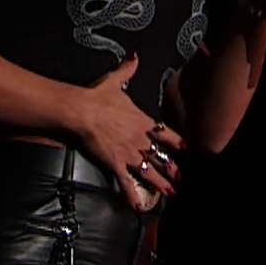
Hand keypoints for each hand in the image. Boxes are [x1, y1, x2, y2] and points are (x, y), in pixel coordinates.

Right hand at [70, 55, 186, 209]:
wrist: (81, 111)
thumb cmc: (97, 97)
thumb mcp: (115, 81)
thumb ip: (128, 70)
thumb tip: (135, 56)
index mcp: (142, 121)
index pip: (165, 133)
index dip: (176, 141)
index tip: (185, 147)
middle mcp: (139, 140)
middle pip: (160, 157)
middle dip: (171, 168)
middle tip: (181, 178)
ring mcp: (128, 154)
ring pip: (149, 173)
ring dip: (161, 185)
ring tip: (170, 194)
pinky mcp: (115, 164)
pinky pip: (126, 184)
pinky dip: (133, 197)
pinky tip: (139, 208)